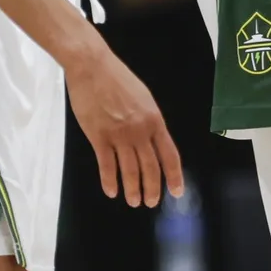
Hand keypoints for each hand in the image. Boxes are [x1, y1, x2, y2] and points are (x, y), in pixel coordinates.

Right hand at [65, 41, 184, 207]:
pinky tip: (111, 191)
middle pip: (150, 167)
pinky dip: (109, 180)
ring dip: (132, 189)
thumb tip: (152, 141)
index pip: (169, 155)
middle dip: (152, 188)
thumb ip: (149, 121)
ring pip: (129, 169)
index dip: (174, 175)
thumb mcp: (144, 98)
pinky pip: (106, 164)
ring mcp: (119, 135)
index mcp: (155, 121)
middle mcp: (140, 131)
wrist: (93, 67)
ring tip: (133, 201)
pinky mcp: (98, 136)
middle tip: (151, 202)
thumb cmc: (118, 79)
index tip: (177, 191)